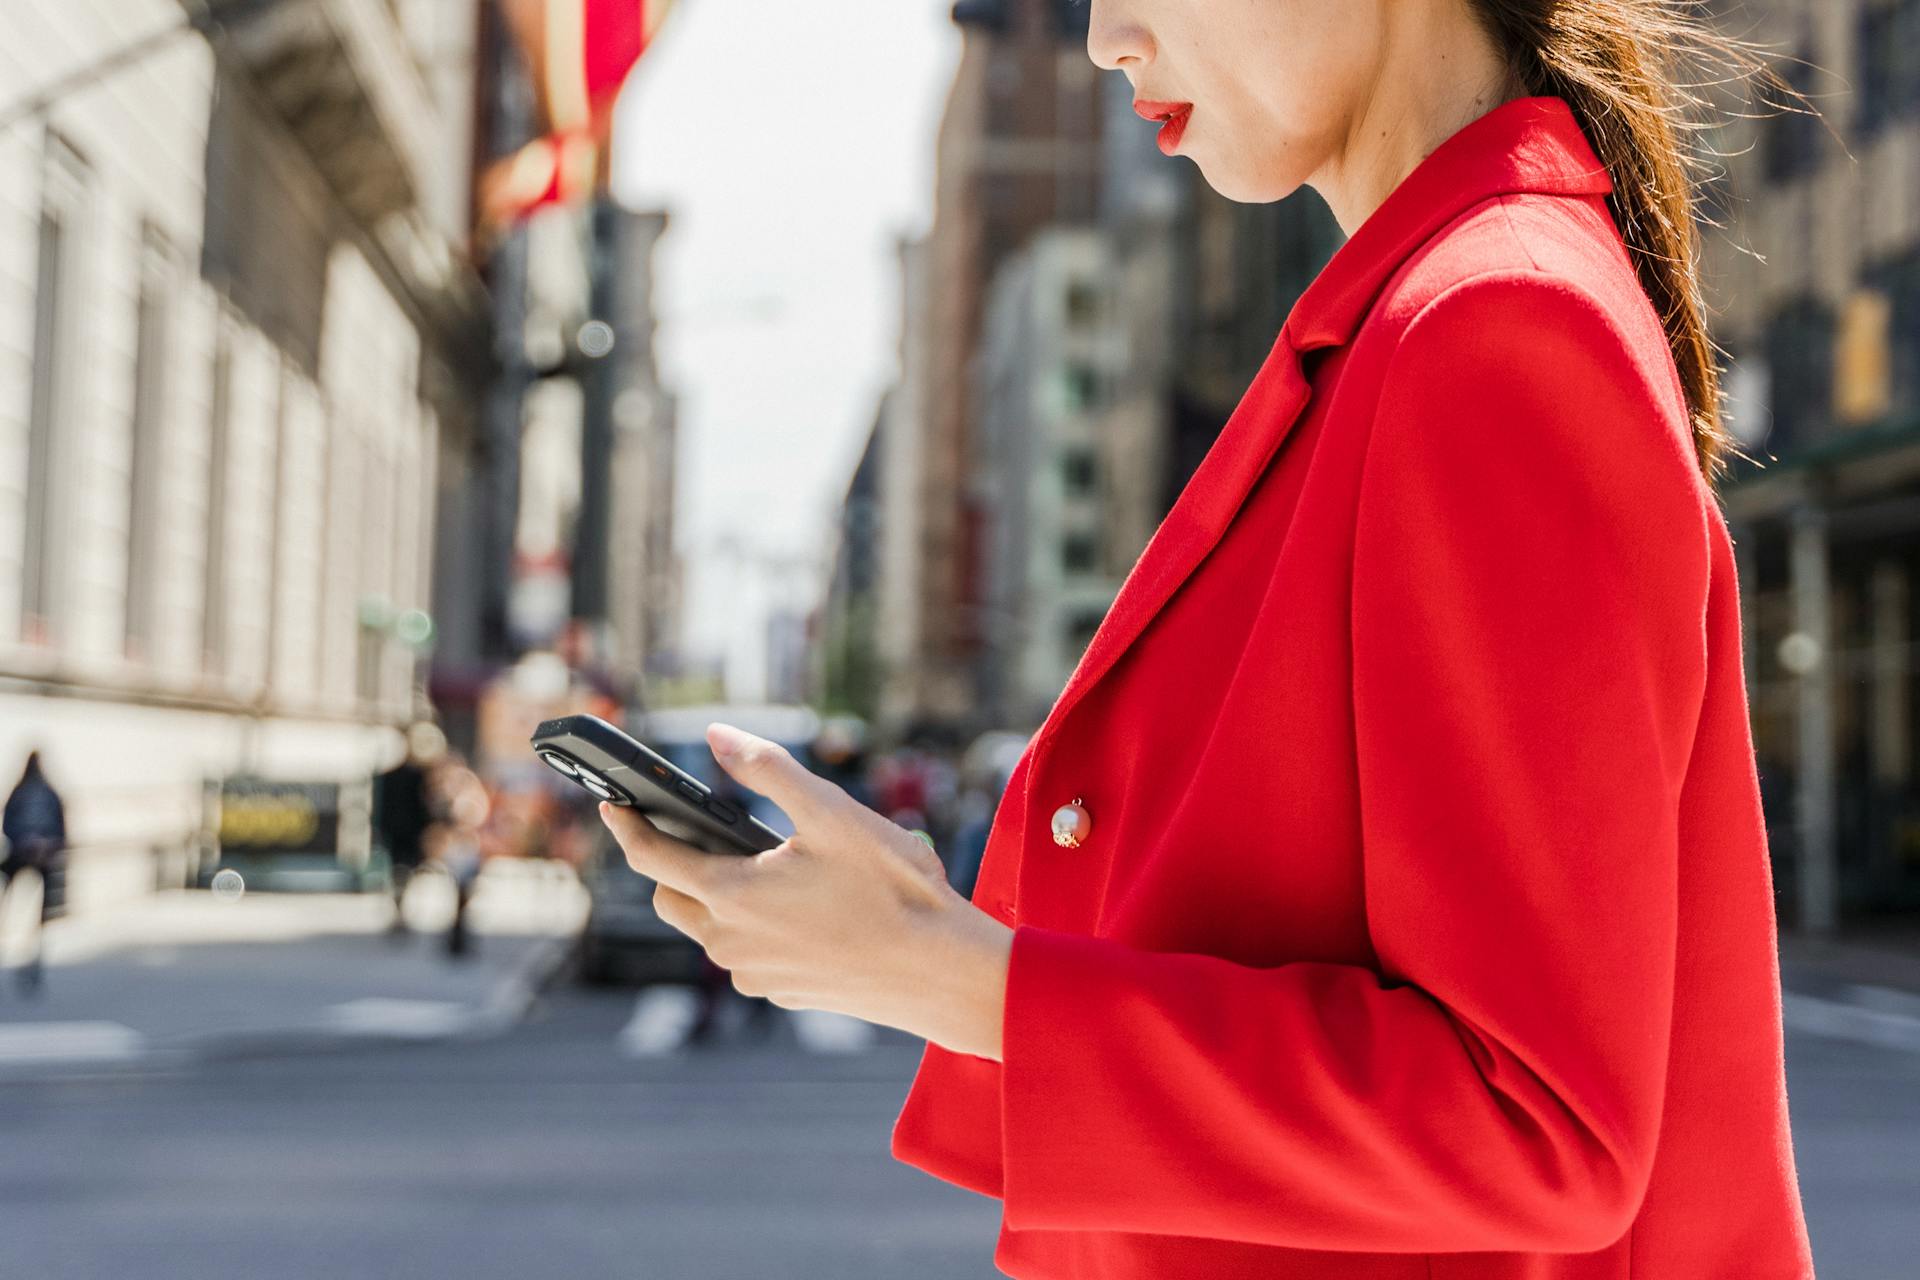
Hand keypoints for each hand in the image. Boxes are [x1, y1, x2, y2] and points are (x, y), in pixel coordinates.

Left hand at [597, 723, 1013, 1058]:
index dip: (626, 827)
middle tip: (702, 835)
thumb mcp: (832, 813)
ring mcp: (754, 975)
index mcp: (732, 893)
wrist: (939, 973)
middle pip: (672, 899)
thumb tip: (718, 736)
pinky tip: (801, 911)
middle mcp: (730, 942)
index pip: (651, 858)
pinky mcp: (781, 995)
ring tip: (764, 869)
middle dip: (674, 866)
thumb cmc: (892, 890)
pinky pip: (746, 958)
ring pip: (708, 931)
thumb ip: (768, 769)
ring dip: (716, 899)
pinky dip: (753, 930)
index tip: (611, 806)